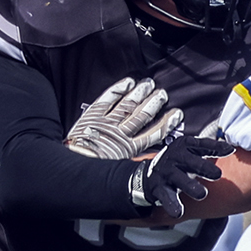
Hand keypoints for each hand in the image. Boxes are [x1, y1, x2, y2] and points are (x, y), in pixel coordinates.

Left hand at [67, 77, 182, 159]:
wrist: (74, 166)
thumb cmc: (96, 167)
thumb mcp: (122, 167)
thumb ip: (138, 159)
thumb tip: (153, 156)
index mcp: (130, 148)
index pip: (155, 133)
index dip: (167, 122)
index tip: (176, 114)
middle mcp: (121, 133)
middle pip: (143, 115)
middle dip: (154, 103)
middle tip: (162, 94)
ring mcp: (108, 123)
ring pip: (129, 105)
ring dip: (140, 93)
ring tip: (149, 84)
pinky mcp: (93, 115)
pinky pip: (107, 100)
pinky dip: (118, 90)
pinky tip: (127, 83)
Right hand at [129, 136, 226, 221]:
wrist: (149, 174)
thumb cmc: (179, 162)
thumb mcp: (192, 151)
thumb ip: (211, 149)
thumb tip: (231, 149)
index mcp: (186, 146)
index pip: (203, 145)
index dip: (216, 147)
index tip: (230, 151)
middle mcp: (176, 157)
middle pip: (192, 162)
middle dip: (204, 167)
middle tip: (218, 174)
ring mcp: (167, 173)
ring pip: (180, 180)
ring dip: (190, 187)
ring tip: (202, 194)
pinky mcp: (159, 188)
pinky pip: (167, 197)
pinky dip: (172, 205)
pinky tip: (178, 212)